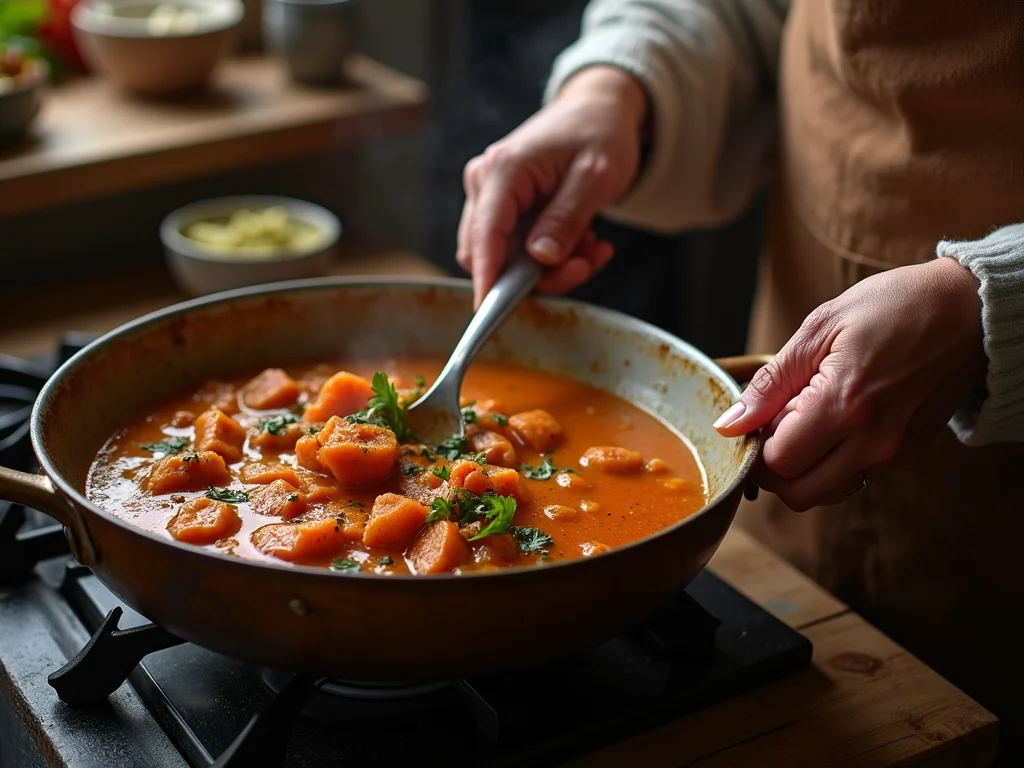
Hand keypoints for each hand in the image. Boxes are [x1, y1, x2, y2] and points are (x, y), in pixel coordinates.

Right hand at [457, 66, 648, 306]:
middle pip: (491, 253)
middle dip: (537, 273)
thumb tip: (540, 259)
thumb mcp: (595, 178)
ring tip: (591, 246)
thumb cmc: (599, 133)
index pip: (485, 234)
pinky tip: (582, 240)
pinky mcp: (504, 207)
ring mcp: (492, 195)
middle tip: (584, 264)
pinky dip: (551, 254)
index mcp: (503, 170)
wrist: (599, 109)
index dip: (488, 276)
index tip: (491, 310)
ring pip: (507, 256)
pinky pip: (518, 248)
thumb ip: (566, 219)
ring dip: (551, 264)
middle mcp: (486, 182)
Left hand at [714, 257, 986, 510]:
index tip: (760, 417)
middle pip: (798, 493)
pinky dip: (834, 461)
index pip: (778, 463)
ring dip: (804, 468)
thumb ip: (770, 384)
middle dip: (774, 468)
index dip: (757, 446)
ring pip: (826, 492)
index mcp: (846, 405)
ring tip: (810, 419)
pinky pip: (855, 477)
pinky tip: (838, 420)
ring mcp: (896, 454)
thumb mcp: (820, 328)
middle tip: (777, 424)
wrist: (969, 309)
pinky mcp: (909, 455)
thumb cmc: (894, 307)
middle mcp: (875, 441)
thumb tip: (730, 423)